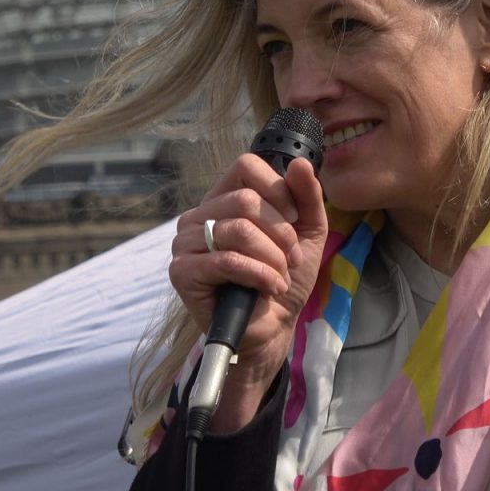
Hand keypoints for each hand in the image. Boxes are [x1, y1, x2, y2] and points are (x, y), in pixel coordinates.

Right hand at [169, 154, 326, 430]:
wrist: (273, 327)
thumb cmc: (283, 277)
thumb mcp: (307, 233)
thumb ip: (307, 197)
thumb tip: (300, 163)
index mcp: (224, 198)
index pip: (246, 166)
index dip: (278, 190)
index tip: (293, 220)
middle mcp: (199, 215)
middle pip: (246, 200)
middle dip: (281, 233)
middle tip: (288, 258)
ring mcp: (185, 243)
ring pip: (238, 230)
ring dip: (272, 257)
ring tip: (279, 276)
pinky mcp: (182, 272)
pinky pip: (226, 260)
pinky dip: (259, 275)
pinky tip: (269, 287)